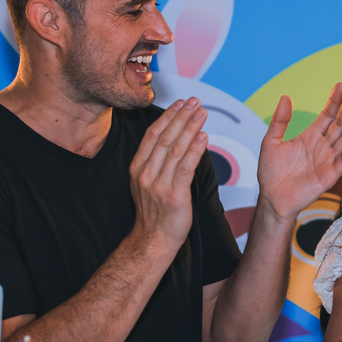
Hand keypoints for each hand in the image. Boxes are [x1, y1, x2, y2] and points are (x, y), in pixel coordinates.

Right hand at [128, 99, 209, 251]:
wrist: (153, 240)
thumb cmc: (155, 212)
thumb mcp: (146, 183)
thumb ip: (156, 162)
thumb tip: (173, 139)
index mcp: (138, 167)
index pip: (153, 135)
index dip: (168, 116)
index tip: (180, 103)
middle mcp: (146, 174)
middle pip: (165, 138)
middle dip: (181, 116)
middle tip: (195, 101)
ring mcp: (159, 185)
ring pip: (176, 149)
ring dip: (191, 128)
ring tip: (201, 113)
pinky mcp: (174, 196)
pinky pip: (186, 168)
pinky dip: (195, 150)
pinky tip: (203, 137)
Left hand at [257, 83, 341, 217]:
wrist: (272, 198)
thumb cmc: (271, 174)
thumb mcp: (271, 142)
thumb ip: (280, 121)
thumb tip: (286, 98)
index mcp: (310, 138)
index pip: (327, 116)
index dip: (334, 102)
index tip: (341, 87)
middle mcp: (322, 147)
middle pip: (339, 124)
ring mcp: (328, 160)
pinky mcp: (330, 175)